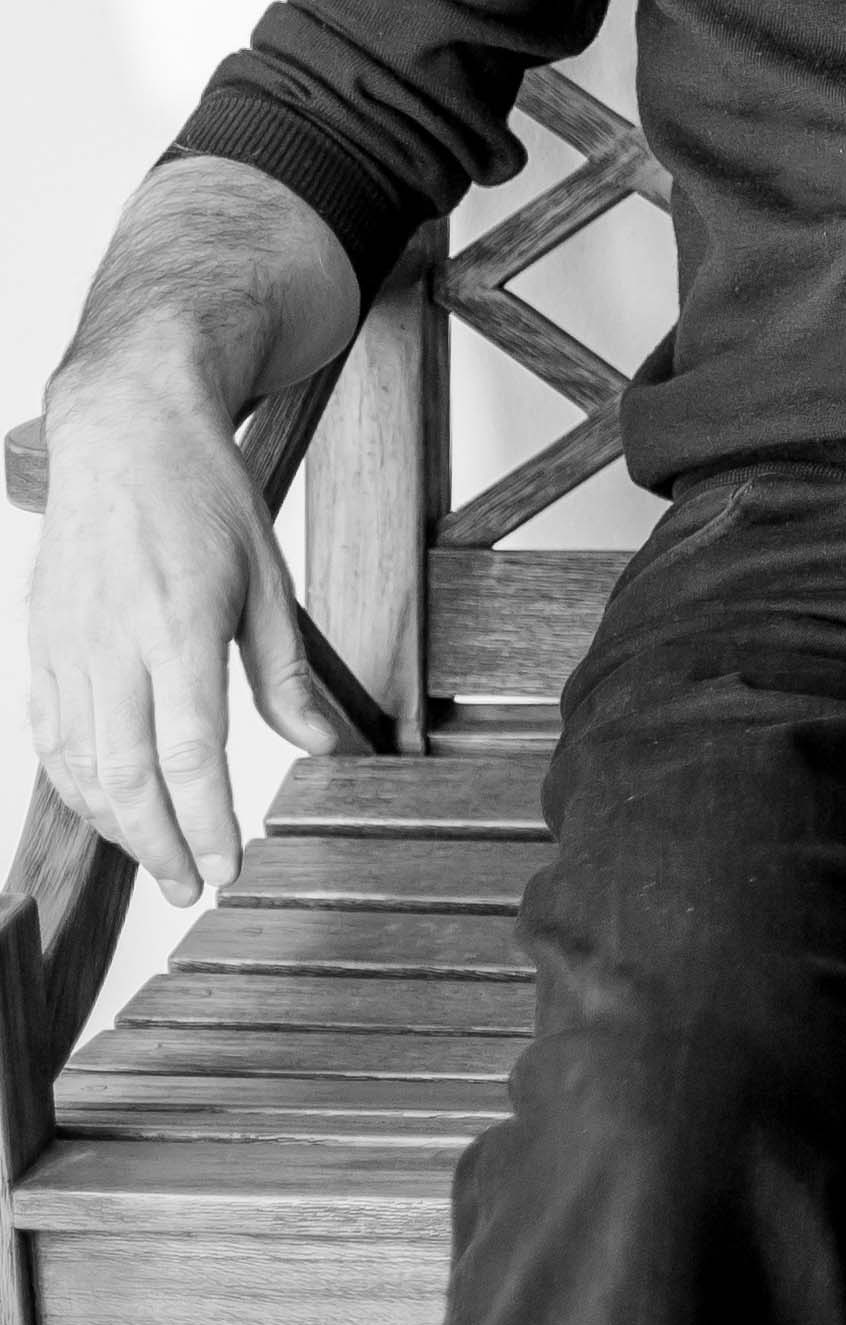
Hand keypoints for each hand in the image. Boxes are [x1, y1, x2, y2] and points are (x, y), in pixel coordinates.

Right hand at [28, 366, 366, 906]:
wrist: (124, 434)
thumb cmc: (204, 497)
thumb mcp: (270, 580)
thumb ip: (287, 675)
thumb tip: (325, 747)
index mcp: (176, 628)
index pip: (187, 754)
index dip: (205, 823)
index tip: (226, 869)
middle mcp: (110, 646)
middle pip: (124, 775)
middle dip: (157, 844)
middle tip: (188, 890)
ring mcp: (66, 647)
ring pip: (79, 763)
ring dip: (115, 824)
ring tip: (155, 859)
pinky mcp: (41, 644)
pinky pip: (51, 733)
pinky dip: (75, 783)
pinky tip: (105, 809)